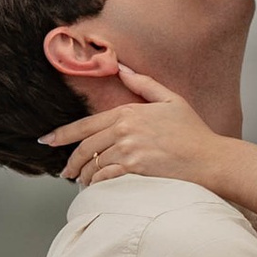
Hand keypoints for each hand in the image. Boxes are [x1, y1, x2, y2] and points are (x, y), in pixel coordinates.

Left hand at [41, 69, 233, 191]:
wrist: (211, 159)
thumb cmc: (193, 132)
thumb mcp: (171, 100)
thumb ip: (144, 84)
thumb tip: (121, 68)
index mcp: (128, 112)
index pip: (85, 125)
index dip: (61, 135)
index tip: (45, 141)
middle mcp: (124, 130)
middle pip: (84, 148)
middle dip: (71, 161)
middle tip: (65, 172)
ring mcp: (129, 150)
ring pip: (92, 165)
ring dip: (84, 176)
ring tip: (82, 182)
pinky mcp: (135, 170)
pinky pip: (104, 178)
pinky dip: (97, 184)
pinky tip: (96, 188)